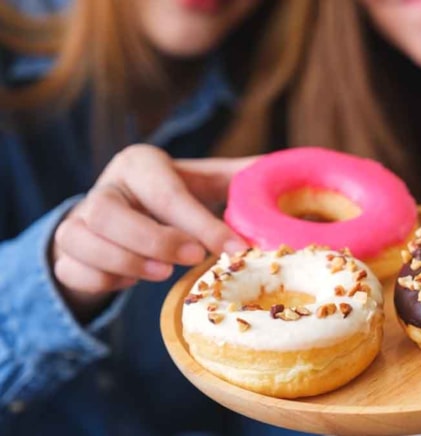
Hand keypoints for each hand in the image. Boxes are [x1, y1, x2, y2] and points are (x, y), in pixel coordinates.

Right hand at [51, 144, 252, 320]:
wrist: (126, 217)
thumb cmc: (176, 198)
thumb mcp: (206, 182)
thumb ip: (242, 178)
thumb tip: (291, 169)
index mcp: (140, 164)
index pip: (167, 193)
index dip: (202, 224)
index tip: (236, 248)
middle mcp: (104, 187)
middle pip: (110, 213)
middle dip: (154, 240)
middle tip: (194, 259)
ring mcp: (78, 219)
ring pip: (83, 241)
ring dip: (126, 262)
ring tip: (163, 273)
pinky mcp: (65, 252)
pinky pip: (74, 271)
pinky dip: (103, 281)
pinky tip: (131, 279)